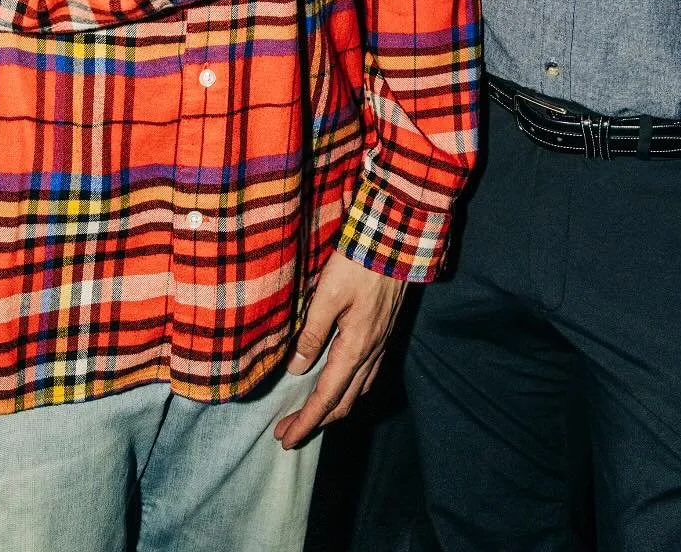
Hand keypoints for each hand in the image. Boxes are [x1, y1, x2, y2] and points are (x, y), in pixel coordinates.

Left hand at [273, 252, 405, 449]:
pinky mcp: (384, 332)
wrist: (395, 241)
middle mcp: (371, 353)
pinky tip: (344, 383)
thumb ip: (312, 333)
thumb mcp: (328, 296)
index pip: (327, 398)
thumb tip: (297, 369)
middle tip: (289, 433)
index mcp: (355, 349)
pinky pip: (369, 374)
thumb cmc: (359, 264)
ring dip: (334, 408)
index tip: (285, 439)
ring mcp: (381, 343)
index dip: (305, 422)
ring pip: (358, 390)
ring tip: (313, 415)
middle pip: (344, 402)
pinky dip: (352, 390)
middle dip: (316, 422)